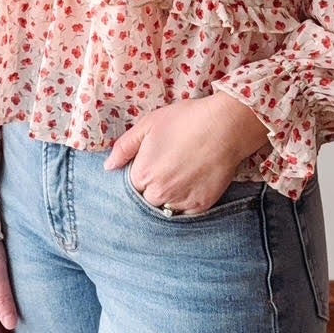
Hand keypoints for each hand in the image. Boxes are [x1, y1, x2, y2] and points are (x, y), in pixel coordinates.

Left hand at [104, 93, 270, 214]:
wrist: (225, 126)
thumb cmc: (186, 120)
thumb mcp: (149, 124)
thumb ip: (124, 147)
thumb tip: (108, 167)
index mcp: (141, 174)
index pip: (131, 185)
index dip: (141, 174)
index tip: (153, 162)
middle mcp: (158, 192)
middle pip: (147, 199)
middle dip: (153, 187)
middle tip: (170, 167)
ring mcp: (180, 201)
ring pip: (166, 207)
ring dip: (169, 197)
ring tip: (182, 175)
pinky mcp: (201, 205)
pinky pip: (186, 212)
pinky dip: (186, 202)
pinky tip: (193, 183)